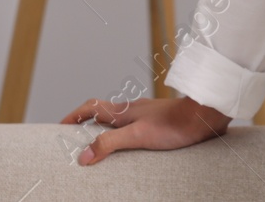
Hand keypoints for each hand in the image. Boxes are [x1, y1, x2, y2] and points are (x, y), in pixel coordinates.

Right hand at [60, 96, 231, 165]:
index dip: (74, 116)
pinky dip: (126, 135)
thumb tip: (82, 156)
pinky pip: (136, 127)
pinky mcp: (161, 121)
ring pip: (121, 120)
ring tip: (103, 148)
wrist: (205, 116)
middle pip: (104, 113)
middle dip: (88, 124)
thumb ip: (109, 143)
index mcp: (124, 111)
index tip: (60, 126)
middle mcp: (134, 109)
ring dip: (108, 130)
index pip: (91, 108)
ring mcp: (148, 114)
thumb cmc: (174, 125)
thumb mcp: (137, 136)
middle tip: (77, 139)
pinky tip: (134, 148)